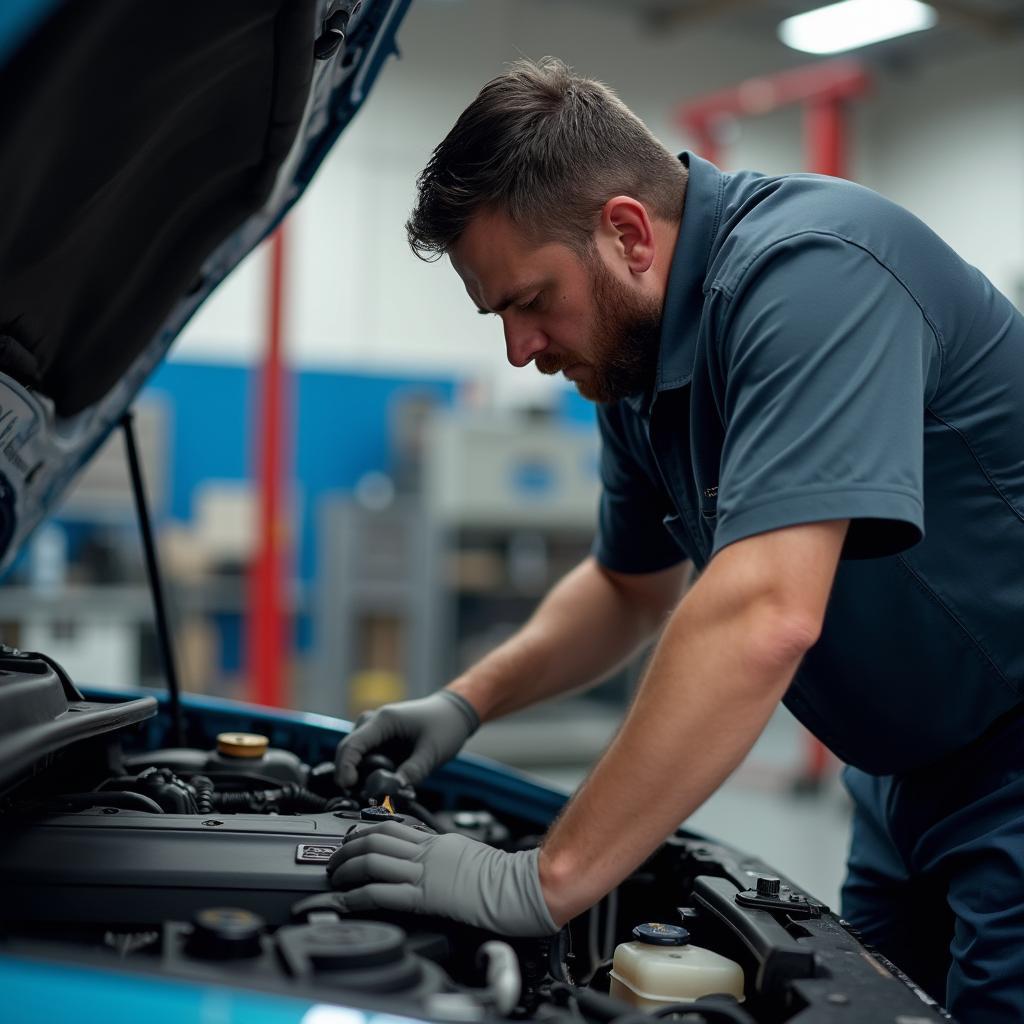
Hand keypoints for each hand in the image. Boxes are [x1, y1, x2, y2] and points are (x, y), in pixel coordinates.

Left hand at [325, 819, 557, 936]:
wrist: (521, 887)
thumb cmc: (504, 877)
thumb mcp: (469, 855)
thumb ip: (445, 853)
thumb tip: (430, 858)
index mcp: (438, 841)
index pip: (392, 827)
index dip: (365, 830)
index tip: (350, 838)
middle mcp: (428, 852)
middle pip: (376, 839)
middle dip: (347, 847)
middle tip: (334, 858)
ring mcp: (426, 872)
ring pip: (374, 861)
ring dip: (346, 868)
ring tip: (333, 876)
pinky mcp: (426, 896)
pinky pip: (383, 892)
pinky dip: (358, 895)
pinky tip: (346, 900)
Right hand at [335, 690, 479, 788]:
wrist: (455, 713)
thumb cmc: (445, 725)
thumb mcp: (432, 751)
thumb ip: (413, 772)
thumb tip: (393, 791)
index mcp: (384, 720)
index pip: (352, 744)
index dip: (345, 768)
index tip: (348, 787)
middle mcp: (374, 723)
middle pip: (349, 751)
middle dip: (351, 775)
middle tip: (364, 796)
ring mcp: (375, 731)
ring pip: (357, 757)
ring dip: (362, 775)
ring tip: (380, 792)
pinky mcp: (381, 741)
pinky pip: (368, 759)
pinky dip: (372, 773)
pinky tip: (387, 784)